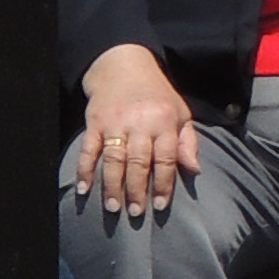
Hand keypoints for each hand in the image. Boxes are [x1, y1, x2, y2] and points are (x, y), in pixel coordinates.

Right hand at [73, 44, 198, 214]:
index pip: (165, 159)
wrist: (123, 64)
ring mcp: (115, 122)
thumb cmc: (156, 94)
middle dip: (136, 190)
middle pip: (138, 162)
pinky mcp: (94, 122)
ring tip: (113, 206)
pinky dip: (84, 169)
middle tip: (134, 213)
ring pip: (113, 158)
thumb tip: (194, 170)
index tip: (159, 205)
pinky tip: (84, 188)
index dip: (163, 184)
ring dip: (111, 184)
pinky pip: (88, 149)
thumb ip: (187, 142)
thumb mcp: (180, 112)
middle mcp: (139, 123)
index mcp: (163, 122)